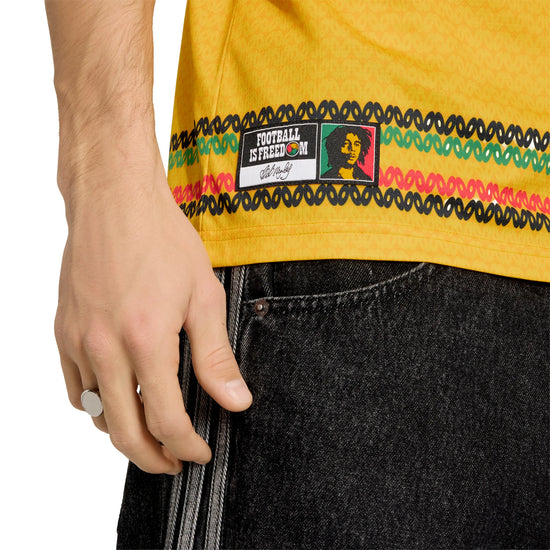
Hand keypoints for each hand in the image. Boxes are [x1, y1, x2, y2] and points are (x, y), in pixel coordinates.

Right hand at [54, 142, 251, 473]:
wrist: (115, 201)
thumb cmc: (161, 240)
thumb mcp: (204, 295)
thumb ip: (216, 356)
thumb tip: (235, 400)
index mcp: (146, 341)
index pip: (167, 421)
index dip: (187, 446)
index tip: (201, 452)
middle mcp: (105, 349)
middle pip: (125, 432)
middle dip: (153, 458)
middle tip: (174, 463)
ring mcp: (78, 341)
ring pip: (95, 414)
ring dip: (124, 434)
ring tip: (150, 434)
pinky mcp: (63, 331)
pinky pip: (74, 388)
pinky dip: (95, 406)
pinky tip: (116, 401)